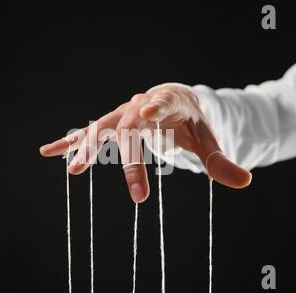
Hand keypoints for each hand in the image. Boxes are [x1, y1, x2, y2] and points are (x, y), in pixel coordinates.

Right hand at [40, 84, 251, 202]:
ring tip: (74, 170)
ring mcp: (122, 115)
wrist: (171, 104)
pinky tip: (49, 153)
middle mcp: (140, 107)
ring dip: (87, 148)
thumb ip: (220, 160)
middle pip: (128, 126)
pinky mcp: (111, 125)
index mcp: (168, 103)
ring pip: (102, 129)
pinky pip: (87, 133)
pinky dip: (69, 143)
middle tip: (126, 186)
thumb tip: (246, 181)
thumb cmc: (189, 121)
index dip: (155, 106)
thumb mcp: (206, 138)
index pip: (162, 102)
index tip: (147, 113)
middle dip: (124, 155)